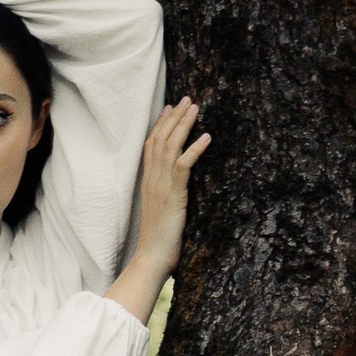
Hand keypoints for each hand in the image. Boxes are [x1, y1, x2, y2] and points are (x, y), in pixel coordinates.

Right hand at [112, 97, 210, 313]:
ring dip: (184, 125)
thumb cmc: (158, 240)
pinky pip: (184, 165)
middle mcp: (152, 179)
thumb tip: (175, 186)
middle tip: (186, 99)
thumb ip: (166, 194)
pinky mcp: (174, 194)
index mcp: (148, 181)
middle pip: (160, 139)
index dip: (160, 125)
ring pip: (170, 147)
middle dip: (174, 117)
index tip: (169, 107)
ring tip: (196, 107)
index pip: (151, 145)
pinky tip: (207, 136)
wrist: (152, 257)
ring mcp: (161, 185)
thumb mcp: (161, 211)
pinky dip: (195, 149)